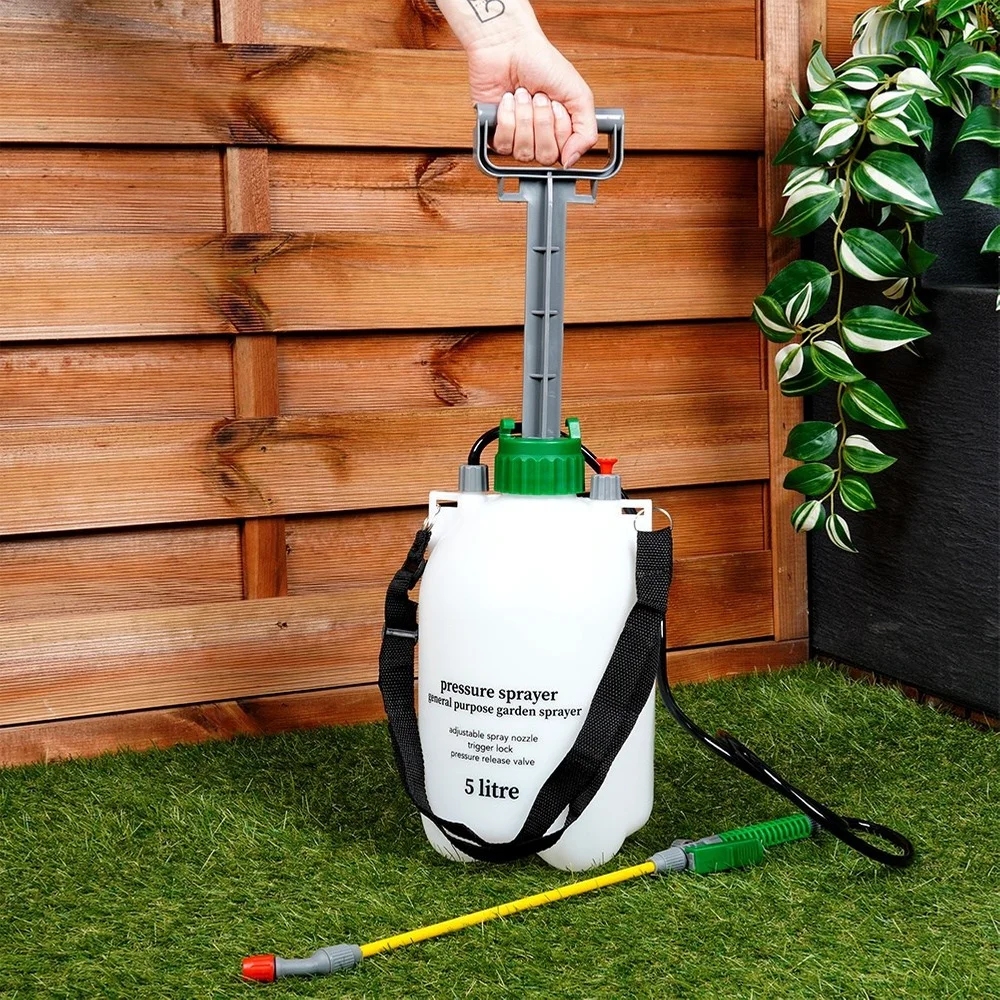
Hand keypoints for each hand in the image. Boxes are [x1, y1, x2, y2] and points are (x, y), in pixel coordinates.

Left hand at [465, 32, 596, 167]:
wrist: (509, 46)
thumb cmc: (541, 63)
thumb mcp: (579, 95)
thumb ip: (587, 132)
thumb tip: (571, 161)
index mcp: (560, 133)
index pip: (563, 155)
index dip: (560, 130)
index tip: (557, 105)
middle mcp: (538, 139)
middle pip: (544, 156)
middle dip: (542, 122)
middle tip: (540, 98)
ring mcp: (516, 139)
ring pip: (523, 152)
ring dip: (525, 118)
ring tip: (523, 95)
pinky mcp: (493, 134)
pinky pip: (503, 145)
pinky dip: (507, 118)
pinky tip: (508, 100)